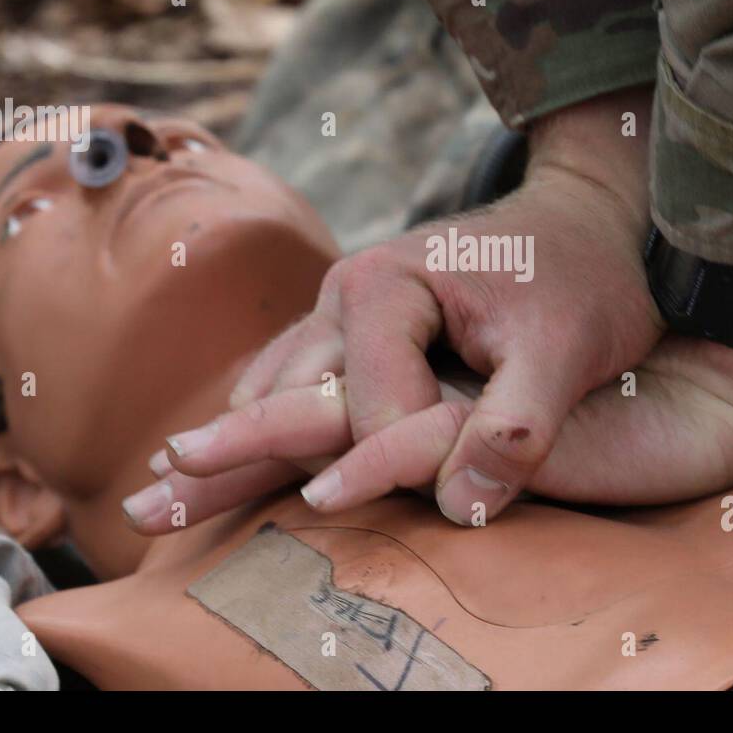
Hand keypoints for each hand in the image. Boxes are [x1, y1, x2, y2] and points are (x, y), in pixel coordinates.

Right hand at [146, 87, 663, 524]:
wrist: (579, 224)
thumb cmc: (581, 281)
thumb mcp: (568, 349)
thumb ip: (519, 427)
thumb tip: (459, 508)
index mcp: (385, 288)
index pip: (366, 404)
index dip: (391, 461)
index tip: (412, 496)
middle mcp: (342, 296)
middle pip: (285, 398)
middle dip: (228, 455)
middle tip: (152, 507)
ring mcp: (337, 313)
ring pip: (274, 392)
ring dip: (226, 444)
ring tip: (161, 493)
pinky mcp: (348, 333)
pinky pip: (290, 382)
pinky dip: (258, 421)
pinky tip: (223, 453)